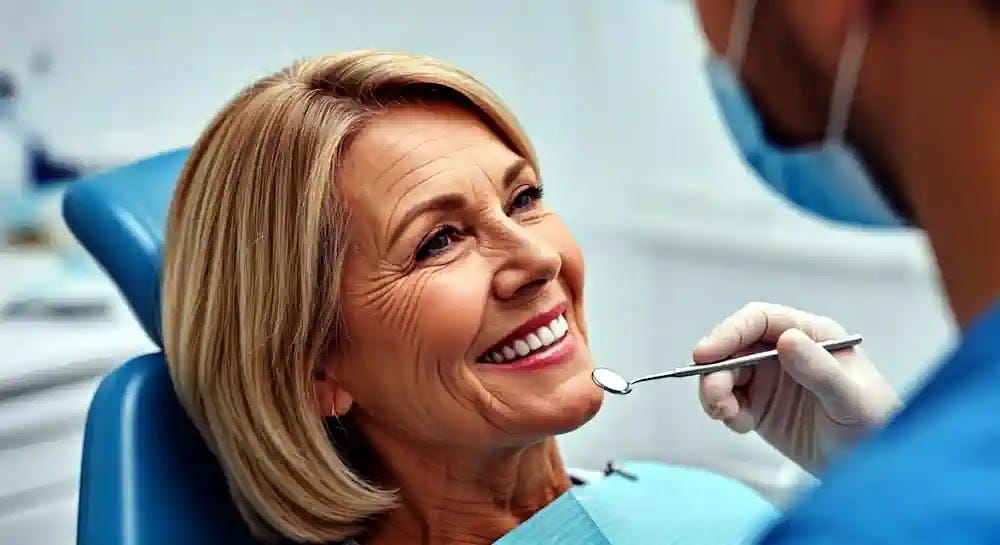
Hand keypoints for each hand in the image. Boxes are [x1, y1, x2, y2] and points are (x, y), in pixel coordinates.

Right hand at [694, 302, 900, 474]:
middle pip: (733, 347)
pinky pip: (728, 400)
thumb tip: (786, 340)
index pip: (760, 320)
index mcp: (811, 335)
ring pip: (724, 373)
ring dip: (715, 392)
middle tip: (716, 397)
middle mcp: (786, 351)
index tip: (706, 353)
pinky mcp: (759, 405)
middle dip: (716, 370)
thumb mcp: (851, 397)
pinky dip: (725, 412)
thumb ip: (819, 370)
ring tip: (728, 415)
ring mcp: (769, 378)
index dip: (729, 332)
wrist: (873, 466)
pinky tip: (742, 425)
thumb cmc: (875, 423)